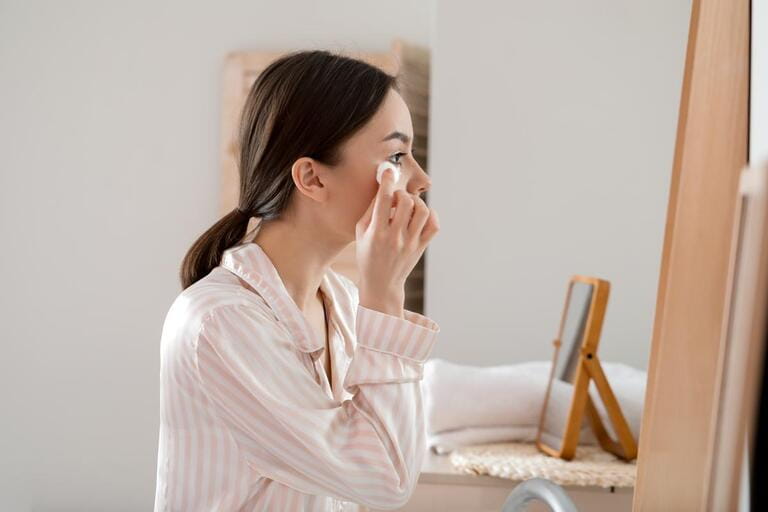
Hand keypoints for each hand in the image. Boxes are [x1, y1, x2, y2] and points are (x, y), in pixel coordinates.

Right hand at [355, 167, 439, 316]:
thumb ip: (370, 211)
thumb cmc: (367, 255)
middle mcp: (395, 238)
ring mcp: (411, 243)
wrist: (381, 284)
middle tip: (396, 199)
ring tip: (407, 207)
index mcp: (376, 233)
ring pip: (423, 211)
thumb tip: (382, 188)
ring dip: (416, 202)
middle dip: (401, 194)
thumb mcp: (360, 233)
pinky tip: (419, 216)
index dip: (386, 182)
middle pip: (407, 202)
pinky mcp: (421, 247)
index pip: (383, 201)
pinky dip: (430, 215)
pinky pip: (434, 225)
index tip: (388, 171)